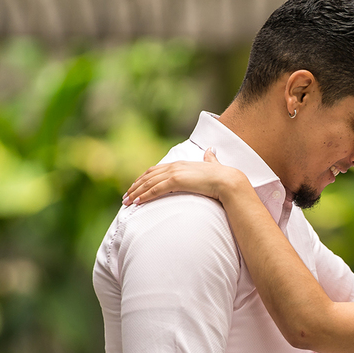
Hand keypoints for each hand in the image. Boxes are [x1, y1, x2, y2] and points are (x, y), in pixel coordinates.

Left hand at [123, 148, 243, 204]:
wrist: (227, 180)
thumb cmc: (222, 176)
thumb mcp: (212, 165)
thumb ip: (210, 159)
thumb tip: (211, 150)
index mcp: (180, 163)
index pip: (155, 170)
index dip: (143, 179)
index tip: (135, 187)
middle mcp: (174, 166)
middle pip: (148, 176)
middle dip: (135, 187)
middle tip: (126, 197)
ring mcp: (175, 173)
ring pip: (149, 183)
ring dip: (136, 193)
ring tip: (127, 202)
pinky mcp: (176, 181)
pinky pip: (156, 189)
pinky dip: (144, 195)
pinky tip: (137, 202)